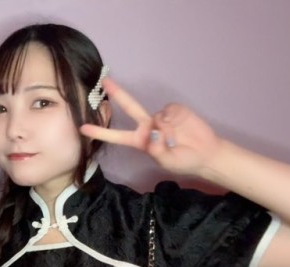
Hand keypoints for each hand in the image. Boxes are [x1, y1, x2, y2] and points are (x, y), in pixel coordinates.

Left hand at [80, 78, 224, 176]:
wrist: (207, 154)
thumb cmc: (183, 161)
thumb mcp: (167, 162)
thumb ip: (157, 150)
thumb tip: (153, 132)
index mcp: (140, 141)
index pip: (117, 136)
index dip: (100, 132)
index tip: (83, 128)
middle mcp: (148, 126)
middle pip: (130, 108)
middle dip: (118, 94)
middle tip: (105, 82)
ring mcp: (161, 117)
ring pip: (155, 116)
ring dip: (165, 129)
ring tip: (176, 141)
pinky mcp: (175, 110)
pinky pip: (168, 110)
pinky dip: (173, 119)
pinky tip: (181, 128)